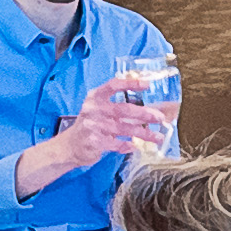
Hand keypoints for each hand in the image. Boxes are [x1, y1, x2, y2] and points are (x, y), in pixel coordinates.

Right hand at [19, 68, 149, 189]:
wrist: (70, 146)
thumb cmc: (90, 125)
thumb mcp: (97, 109)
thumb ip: (116, 105)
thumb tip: (147, 107)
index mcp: (95, 97)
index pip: (113, 85)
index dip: (131, 83)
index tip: (147, 84)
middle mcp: (93, 109)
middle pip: (124, 109)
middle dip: (145, 114)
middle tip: (160, 118)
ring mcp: (93, 126)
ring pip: (125, 129)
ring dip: (144, 134)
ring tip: (158, 137)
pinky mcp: (95, 142)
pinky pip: (118, 144)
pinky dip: (129, 146)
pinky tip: (137, 147)